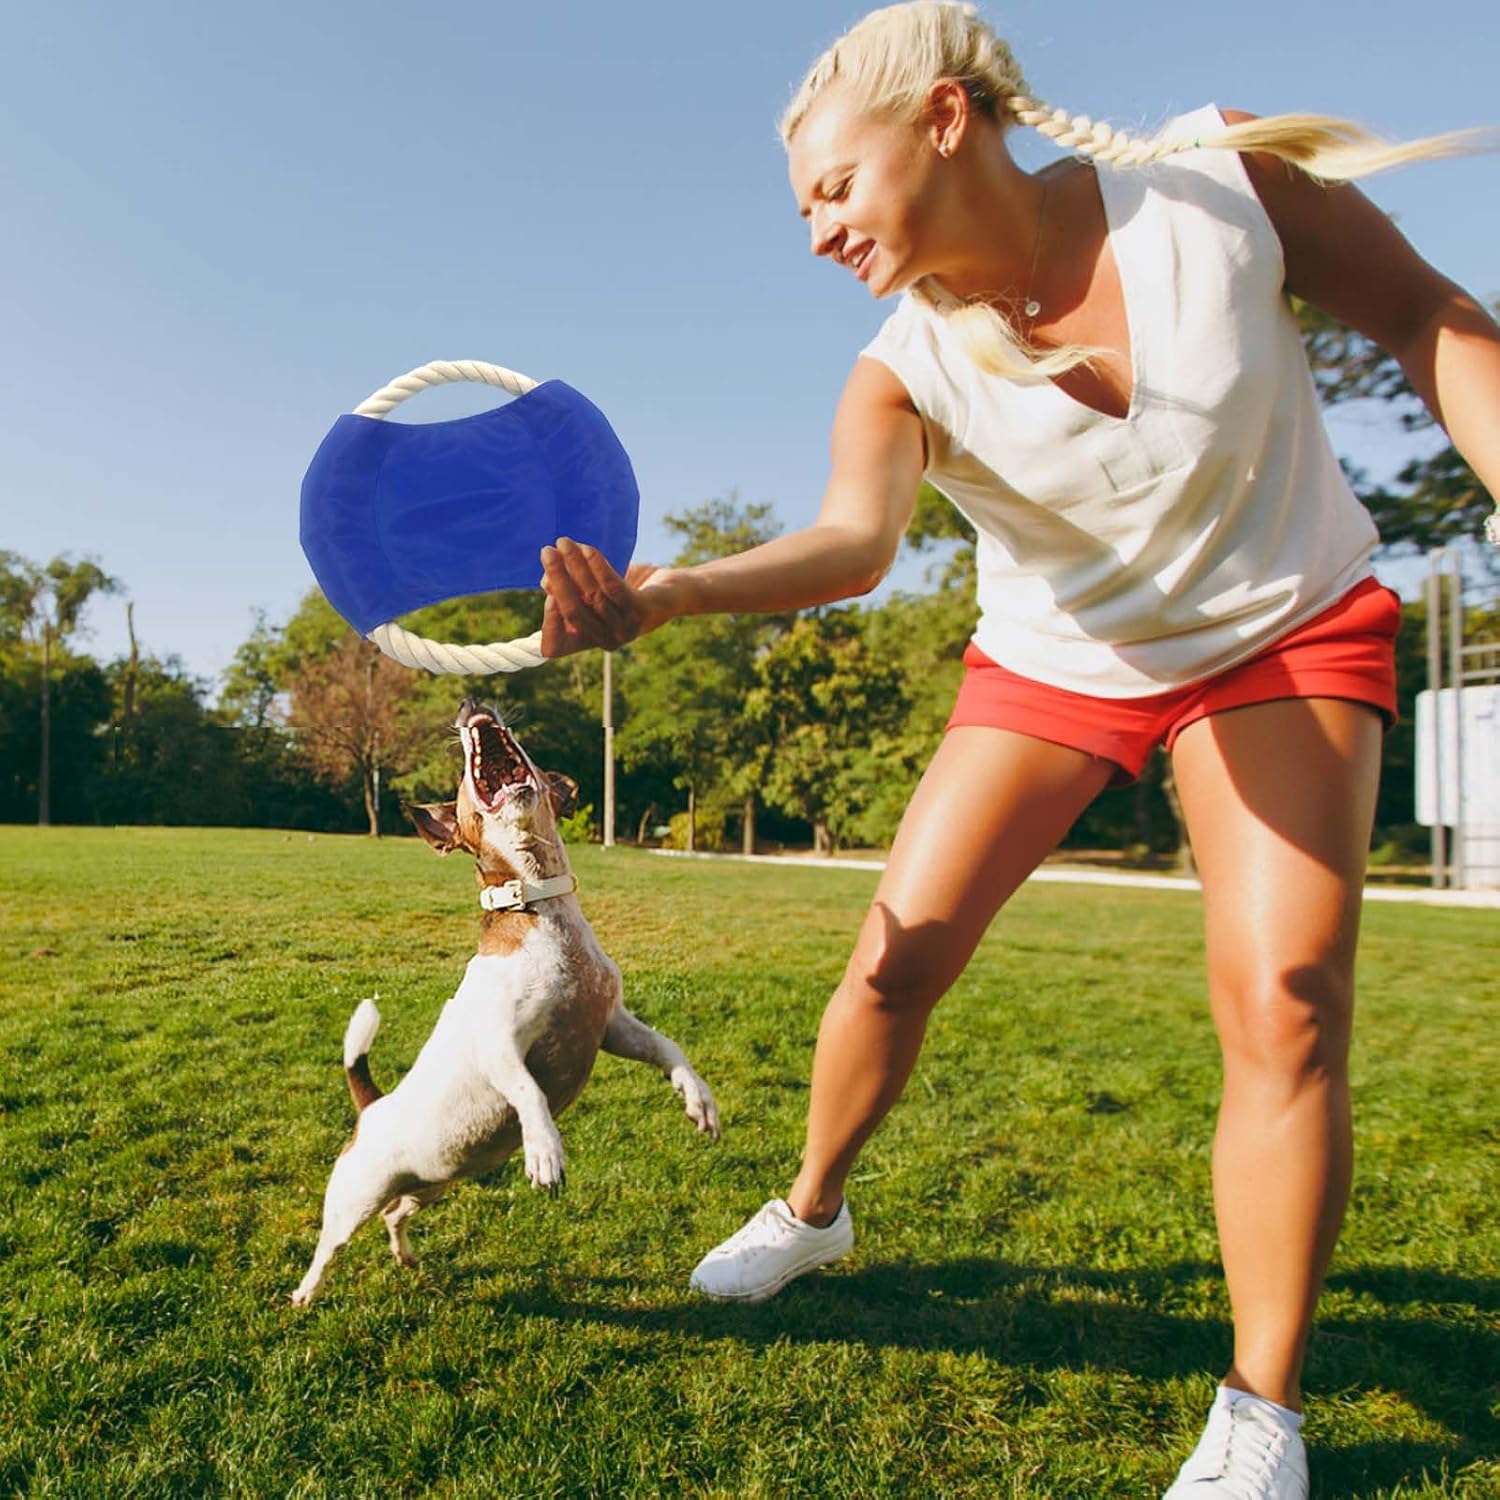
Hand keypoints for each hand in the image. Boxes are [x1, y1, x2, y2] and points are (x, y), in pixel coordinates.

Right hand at [539, 537, 671, 656]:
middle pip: (573, 612)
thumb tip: (549, 579)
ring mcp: (625, 629)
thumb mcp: (592, 591)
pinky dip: (598, 566)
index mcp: (591, 641)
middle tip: (546, 552)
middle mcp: (606, 641)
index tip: (544, 587)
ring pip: (592, 595)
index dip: (547, 622)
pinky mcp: (640, 611)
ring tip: (564, 542)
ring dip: (575, 565)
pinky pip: (613, 586)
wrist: (672, 592)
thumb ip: (570, 589)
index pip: (556, 647)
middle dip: (557, 579)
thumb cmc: (626, 591)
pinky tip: (587, 549)